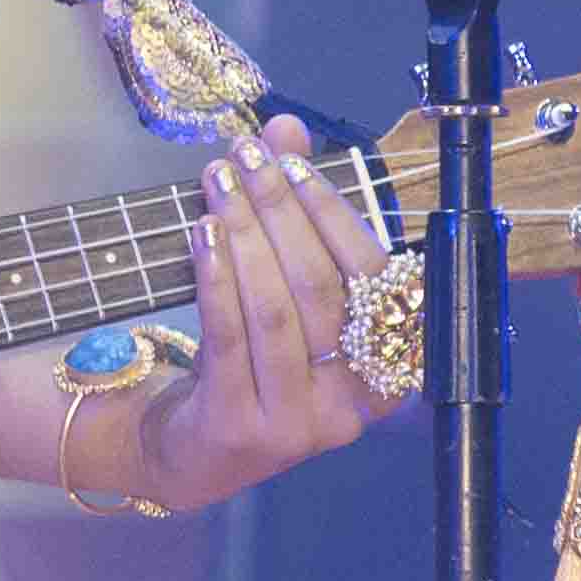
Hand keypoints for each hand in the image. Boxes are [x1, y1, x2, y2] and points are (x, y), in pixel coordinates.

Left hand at [94, 120, 408, 514]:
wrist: (194, 451)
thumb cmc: (252, 362)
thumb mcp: (282, 290)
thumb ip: (293, 210)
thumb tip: (289, 129)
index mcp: (387, 368)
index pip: (374, 279)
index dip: (335, 213)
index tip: (294, 164)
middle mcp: (353, 404)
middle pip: (323, 290)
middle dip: (282, 212)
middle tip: (247, 160)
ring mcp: (298, 424)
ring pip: (278, 312)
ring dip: (246, 237)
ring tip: (219, 184)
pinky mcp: (241, 429)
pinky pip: (230, 337)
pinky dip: (217, 278)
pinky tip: (203, 232)